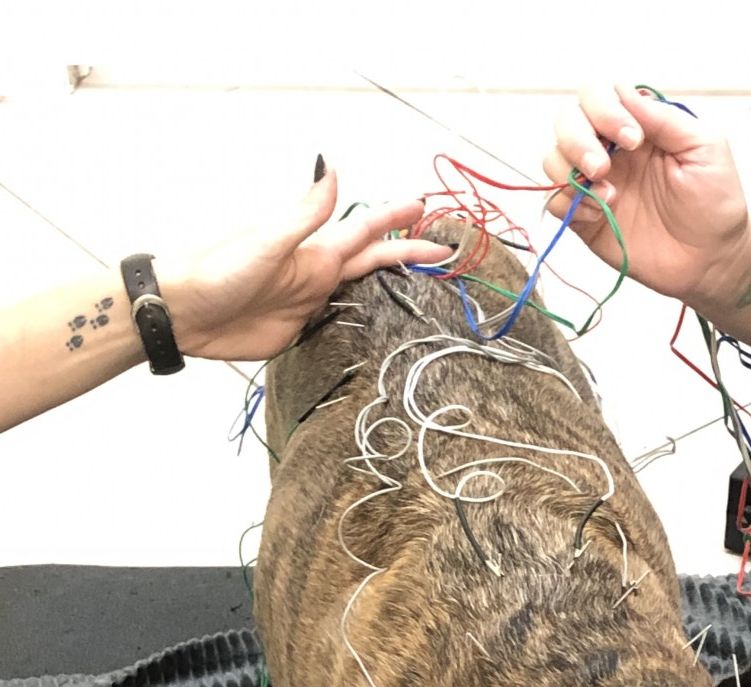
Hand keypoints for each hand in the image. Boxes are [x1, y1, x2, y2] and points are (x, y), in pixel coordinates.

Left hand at [158, 164, 448, 361]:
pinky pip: (338, 322)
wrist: (183, 311)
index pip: (365, 232)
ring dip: (387, 283)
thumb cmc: (217, 271)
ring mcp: (308, 301)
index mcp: (315, 252)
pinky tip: (372, 319)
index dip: (395, 220)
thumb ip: (305, 213)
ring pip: (358, 289)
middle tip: (442, 249)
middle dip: (407, 253)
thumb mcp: (266, 241)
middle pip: (372, 261)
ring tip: (415, 280)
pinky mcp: (297, 330)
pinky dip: (360, 317)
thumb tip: (333, 168)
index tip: (424, 208)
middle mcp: (316, 273)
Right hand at [544, 83, 750, 304]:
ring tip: (608, 195)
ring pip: (553, 158)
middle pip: (567, 121)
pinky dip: (568, 204)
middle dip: (578, 139)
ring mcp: (596, 184)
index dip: (605, 109)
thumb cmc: (715, 201)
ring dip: (570, 171)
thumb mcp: (704, 148)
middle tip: (605, 167)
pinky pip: (555, 202)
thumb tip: (624, 93)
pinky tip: (598, 215)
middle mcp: (610, 149)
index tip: (634, 140)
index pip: (599, 95)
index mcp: (637, 125)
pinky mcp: (586, 220)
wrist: (712, 259)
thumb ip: (665, 119)